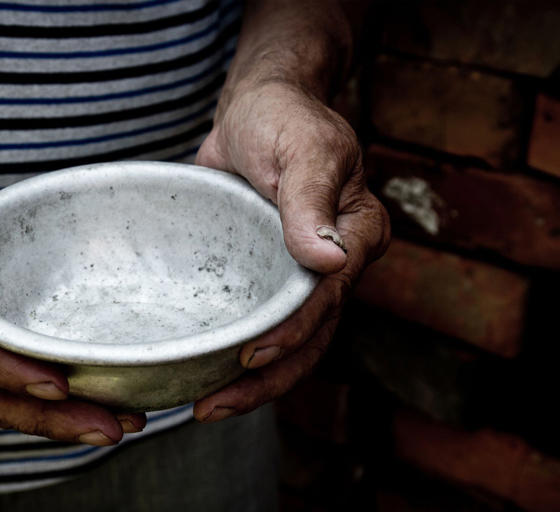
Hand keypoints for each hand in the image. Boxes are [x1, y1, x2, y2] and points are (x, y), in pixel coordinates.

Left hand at [193, 79, 389, 421]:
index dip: (291, 334)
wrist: (255, 108)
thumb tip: (329, 258)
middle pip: (311, 337)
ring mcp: (298, 274)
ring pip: (286, 342)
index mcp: (356, 234)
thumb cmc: (282, 118)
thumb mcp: (301, 147)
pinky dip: (236, 349)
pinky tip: (203, 371)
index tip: (248, 357)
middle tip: (211, 407)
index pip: (328, 298)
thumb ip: (311, 201)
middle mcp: (334, 264)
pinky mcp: (266, 274)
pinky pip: (257, 320)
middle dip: (267, 380)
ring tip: (204, 406)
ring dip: (251, 381)